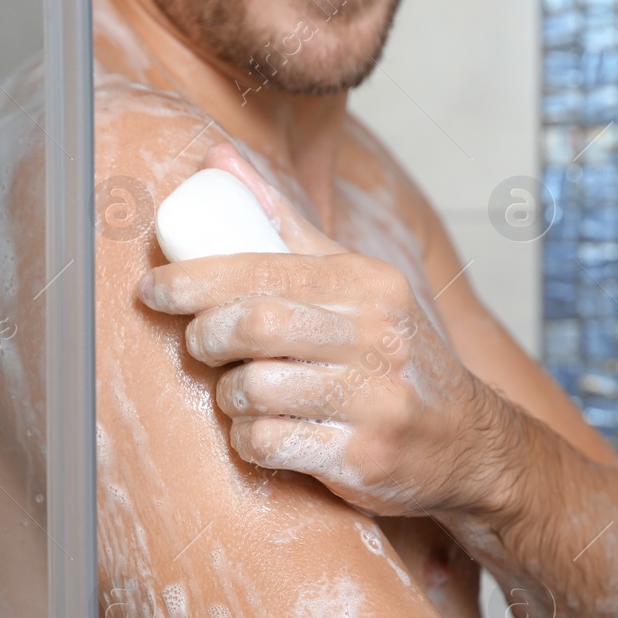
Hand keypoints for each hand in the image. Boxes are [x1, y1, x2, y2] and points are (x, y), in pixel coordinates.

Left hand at [136, 144, 514, 518]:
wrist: (463, 441)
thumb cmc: (389, 354)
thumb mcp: (353, 284)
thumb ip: (284, 224)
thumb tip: (217, 160)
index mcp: (370, 285)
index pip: (265, 269)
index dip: (195, 278)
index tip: (154, 288)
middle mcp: (379, 338)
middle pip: (257, 324)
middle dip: (206, 336)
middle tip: (196, 345)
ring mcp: (375, 401)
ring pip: (257, 388)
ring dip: (227, 395)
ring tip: (237, 394)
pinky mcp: (363, 457)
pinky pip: (272, 443)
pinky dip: (249, 439)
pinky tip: (260, 432)